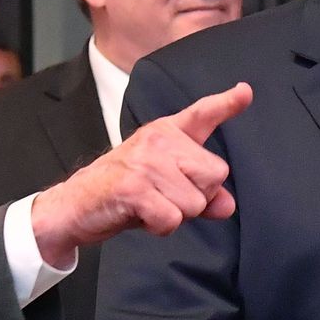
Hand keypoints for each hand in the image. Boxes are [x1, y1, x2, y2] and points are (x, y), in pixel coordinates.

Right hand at [30, 82, 252, 266]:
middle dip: (197, 197)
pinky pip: (172, 218)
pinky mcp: (133, 187)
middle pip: (215, 175)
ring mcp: (145, 162)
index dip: (227, 104)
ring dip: (175, 215)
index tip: (245, 92)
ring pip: (195, 202)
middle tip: (164, 197)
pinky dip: (160, 227)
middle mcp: (157, 140)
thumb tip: (227, 205)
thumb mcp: (165, 187)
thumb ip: (201, 192)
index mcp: (166, 133)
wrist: (74, 205)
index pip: (202, 114)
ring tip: (149, 205)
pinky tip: (140, 216)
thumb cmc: (121, 193)